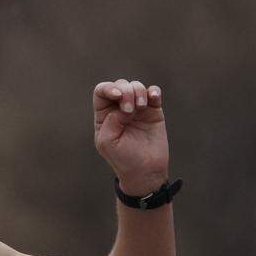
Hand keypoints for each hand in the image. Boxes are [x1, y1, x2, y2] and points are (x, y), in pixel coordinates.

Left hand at [93, 79, 169, 194]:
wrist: (145, 170)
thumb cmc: (123, 158)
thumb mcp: (107, 141)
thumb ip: (110, 121)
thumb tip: (124, 107)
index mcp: (104, 115)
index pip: (101, 92)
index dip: (108, 88)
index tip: (118, 96)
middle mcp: (119, 109)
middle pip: (120, 85)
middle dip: (126, 92)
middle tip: (130, 110)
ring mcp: (137, 109)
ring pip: (137, 86)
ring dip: (139, 92)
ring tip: (141, 108)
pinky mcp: (153, 111)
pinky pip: (154, 92)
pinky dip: (154, 91)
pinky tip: (153, 98)